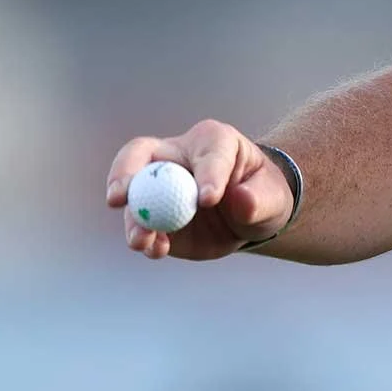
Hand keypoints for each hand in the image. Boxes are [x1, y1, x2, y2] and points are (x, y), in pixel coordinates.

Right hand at [105, 120, 292, 260]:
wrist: (250, 217)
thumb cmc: (263, 194)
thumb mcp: (272, 197)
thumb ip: (258, 198)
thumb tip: (240, 199)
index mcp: (214, 141)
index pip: (206, 153)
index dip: (206, 174)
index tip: (208, 200)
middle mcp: (178, 158)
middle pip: (139, 154)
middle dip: (124, 173)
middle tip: (119, 198)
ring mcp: (160, 186)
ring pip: (134, 197)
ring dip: (133, 219)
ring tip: (142, 240)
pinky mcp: (154, 216)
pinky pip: (140, 226)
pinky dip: (145, 239)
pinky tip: (156, 249)